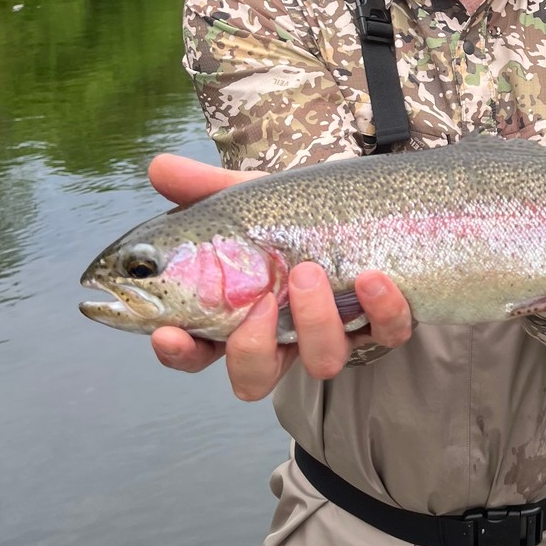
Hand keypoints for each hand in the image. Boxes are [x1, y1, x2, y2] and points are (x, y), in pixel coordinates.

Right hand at [145, 153, 413, 400]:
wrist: (371, 205)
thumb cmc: (299, 215)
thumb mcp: (253, 199)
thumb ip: (206, 188)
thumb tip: (158, 167)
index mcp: (241, 314)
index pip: (197, 352)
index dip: (180, 354)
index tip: (169, 334)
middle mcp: (287, 336)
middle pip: (254, 378)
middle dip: (254, 347)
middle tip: (263, 300)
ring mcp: (338, 334)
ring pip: (322, 361)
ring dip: (314, 321)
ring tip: (310, 271)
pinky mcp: (387, 326)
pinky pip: (387, 334)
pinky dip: (381, 310)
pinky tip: (372, 278)